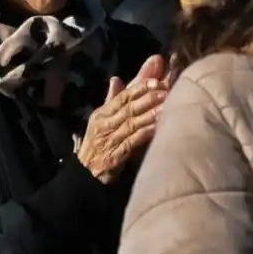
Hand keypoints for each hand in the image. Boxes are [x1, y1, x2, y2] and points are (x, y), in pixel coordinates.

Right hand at [77, 54, 168, 184]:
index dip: (139, 88)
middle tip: (165, 89)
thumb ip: (111, 100)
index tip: (155, 80)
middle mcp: (104, 124)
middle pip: (128, 108)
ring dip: (150, 114)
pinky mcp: (114, 156)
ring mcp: (109, 140)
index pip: (122, 97)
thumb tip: (116, 79)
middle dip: (147, 98)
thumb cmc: (97, 145)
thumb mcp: (100, 120)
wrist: (85, 174)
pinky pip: (132, 142)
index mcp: (102, 114)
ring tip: (167, 105)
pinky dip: (145, 134)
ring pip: (132, 123)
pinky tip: (158, 128)